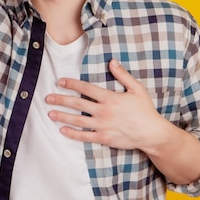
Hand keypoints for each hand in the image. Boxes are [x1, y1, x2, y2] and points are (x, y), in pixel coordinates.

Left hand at [45, 59, 170, 150]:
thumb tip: (112, 61)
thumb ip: (123, 75)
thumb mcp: (137, 89)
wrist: (151, 133)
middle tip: (48, 98)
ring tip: (50, 113)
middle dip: (61, 100)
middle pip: (78, 104)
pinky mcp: (104, 138)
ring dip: (62, 116)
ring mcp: (102, 126)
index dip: (72, 84)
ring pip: (78, 120)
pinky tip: (62, 130)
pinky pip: (84, 136)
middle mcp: (103, 112)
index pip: (86, 89)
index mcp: (110, 98)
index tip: (60, 82)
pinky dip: (72, 133)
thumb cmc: (145, 110)